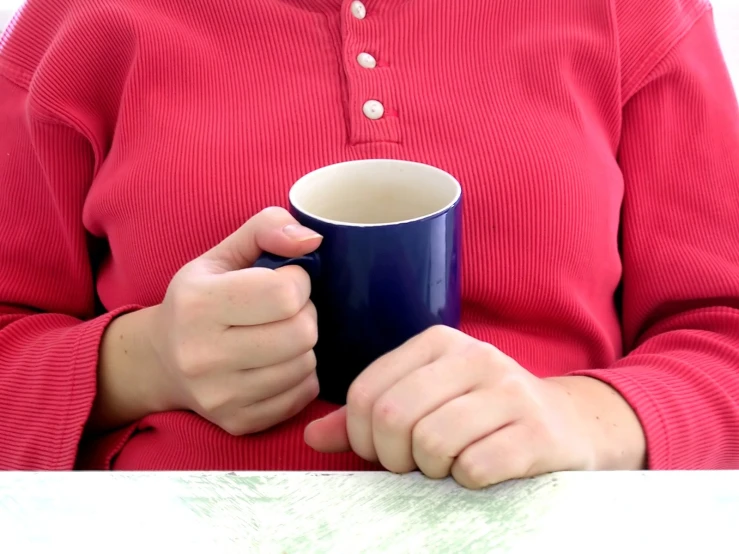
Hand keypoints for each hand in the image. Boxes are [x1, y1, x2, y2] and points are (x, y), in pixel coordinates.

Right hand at [143, 207, 322, 434]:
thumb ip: (266, 229)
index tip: (283, 281)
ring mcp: (220, 396)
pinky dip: (300, 375)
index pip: (286, 294)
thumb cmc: (200, 298)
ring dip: (303, 345)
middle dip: (304, 314)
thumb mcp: (222, 253)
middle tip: (284, 311)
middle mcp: (202, 355)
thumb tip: (313, 239)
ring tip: (279, 334)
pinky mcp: (237, 422)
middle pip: (302, 332)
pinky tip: (278, 361)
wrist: (161, 360)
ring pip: (306, 364)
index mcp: (198, 304)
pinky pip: (302, 394)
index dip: (298, 282)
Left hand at [305, 326, 645, 488]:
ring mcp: (509, 392)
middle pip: (393, 416)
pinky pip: (475, 467)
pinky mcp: (536, 431)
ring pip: (432, 443)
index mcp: (438, 343)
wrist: (568, 424)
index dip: (361, 436)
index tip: (382, 451)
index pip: (367, 392)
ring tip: (449, 465)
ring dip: (432, 471)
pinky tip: (481, 470)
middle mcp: (474, 357)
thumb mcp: (426, 400)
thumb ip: (368, 415)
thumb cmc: (483, 414)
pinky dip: (467, 481)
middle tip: (414, 464)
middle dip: (393, 457)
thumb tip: (313, 435)